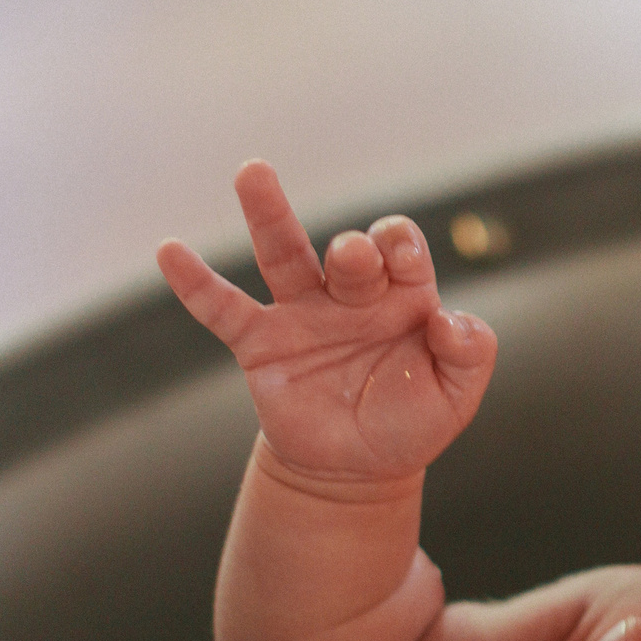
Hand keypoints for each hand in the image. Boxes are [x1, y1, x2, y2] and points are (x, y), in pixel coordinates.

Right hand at [158, 161, 496, 488]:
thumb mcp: (457, 395)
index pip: (401, 249)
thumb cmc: (412, 421)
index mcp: (402, 296)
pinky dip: (196, 283)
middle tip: (353, 256)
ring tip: (254, 172)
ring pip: (283, 254)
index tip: (403, 264)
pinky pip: (223, 308)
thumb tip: (450, 320)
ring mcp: (302, 314)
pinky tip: (170, 252)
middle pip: (347, 251)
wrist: (358, 468)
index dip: (401, 246)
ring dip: (270, 213)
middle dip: (353, 251)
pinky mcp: (261, 344)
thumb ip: (470, 353)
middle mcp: (351, 295)